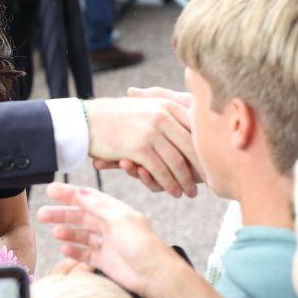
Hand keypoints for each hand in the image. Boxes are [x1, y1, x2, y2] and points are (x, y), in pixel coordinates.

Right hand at [36, 182, 178, 295]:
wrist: (156, 276)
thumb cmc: (144, 246)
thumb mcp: (120, 219)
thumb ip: (98, 206)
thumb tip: (81, 192)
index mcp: (115, 211)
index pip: (88, 198)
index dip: (69, 193)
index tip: (51, 190)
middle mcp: (110, 225)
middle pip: (81, 216)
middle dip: (62, 213)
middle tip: (43, 214)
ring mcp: (107, 243)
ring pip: (81, 234)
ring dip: (66, 232)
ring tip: (55, 232)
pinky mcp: (105, 261)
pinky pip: (85, 253)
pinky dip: (74, 250)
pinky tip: (65, 248)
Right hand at [84, 96, 199, 196]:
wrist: (85, 120)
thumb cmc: (114, 116)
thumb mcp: (144, 106)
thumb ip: (166, 112)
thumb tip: (192, 126)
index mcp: (167, 105)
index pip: (196, 128)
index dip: (206, 148)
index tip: (212, 163)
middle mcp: (163, 115)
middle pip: (191, 147)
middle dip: (199, 168)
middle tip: (205, 183)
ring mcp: (152, 131)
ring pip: (178, 162)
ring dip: (185, 181)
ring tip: (189, 192)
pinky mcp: (140, 147)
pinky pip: (161, 170)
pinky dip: (169, 184)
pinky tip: (172, 191)